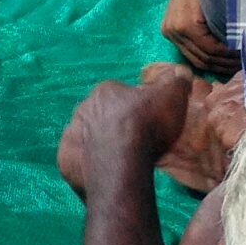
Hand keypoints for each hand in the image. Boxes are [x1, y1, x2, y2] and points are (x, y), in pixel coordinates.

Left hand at [55, 67, 196, 197]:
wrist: (121, 167)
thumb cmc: (147, 128)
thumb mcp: (171, 97)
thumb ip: (175, 81)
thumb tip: (180, 72)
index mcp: (104, 90)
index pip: (121, 93)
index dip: (137, 106)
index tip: (149, 120)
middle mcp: (82, 108)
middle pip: (103, 114)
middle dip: (116, 124)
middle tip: (136, 141)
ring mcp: (71, 134)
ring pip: (88, 136)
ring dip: (100, 144)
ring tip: (121, 160)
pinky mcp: (65, 159)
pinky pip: (78, 159)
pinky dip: (88, 164)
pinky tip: (105, 173)